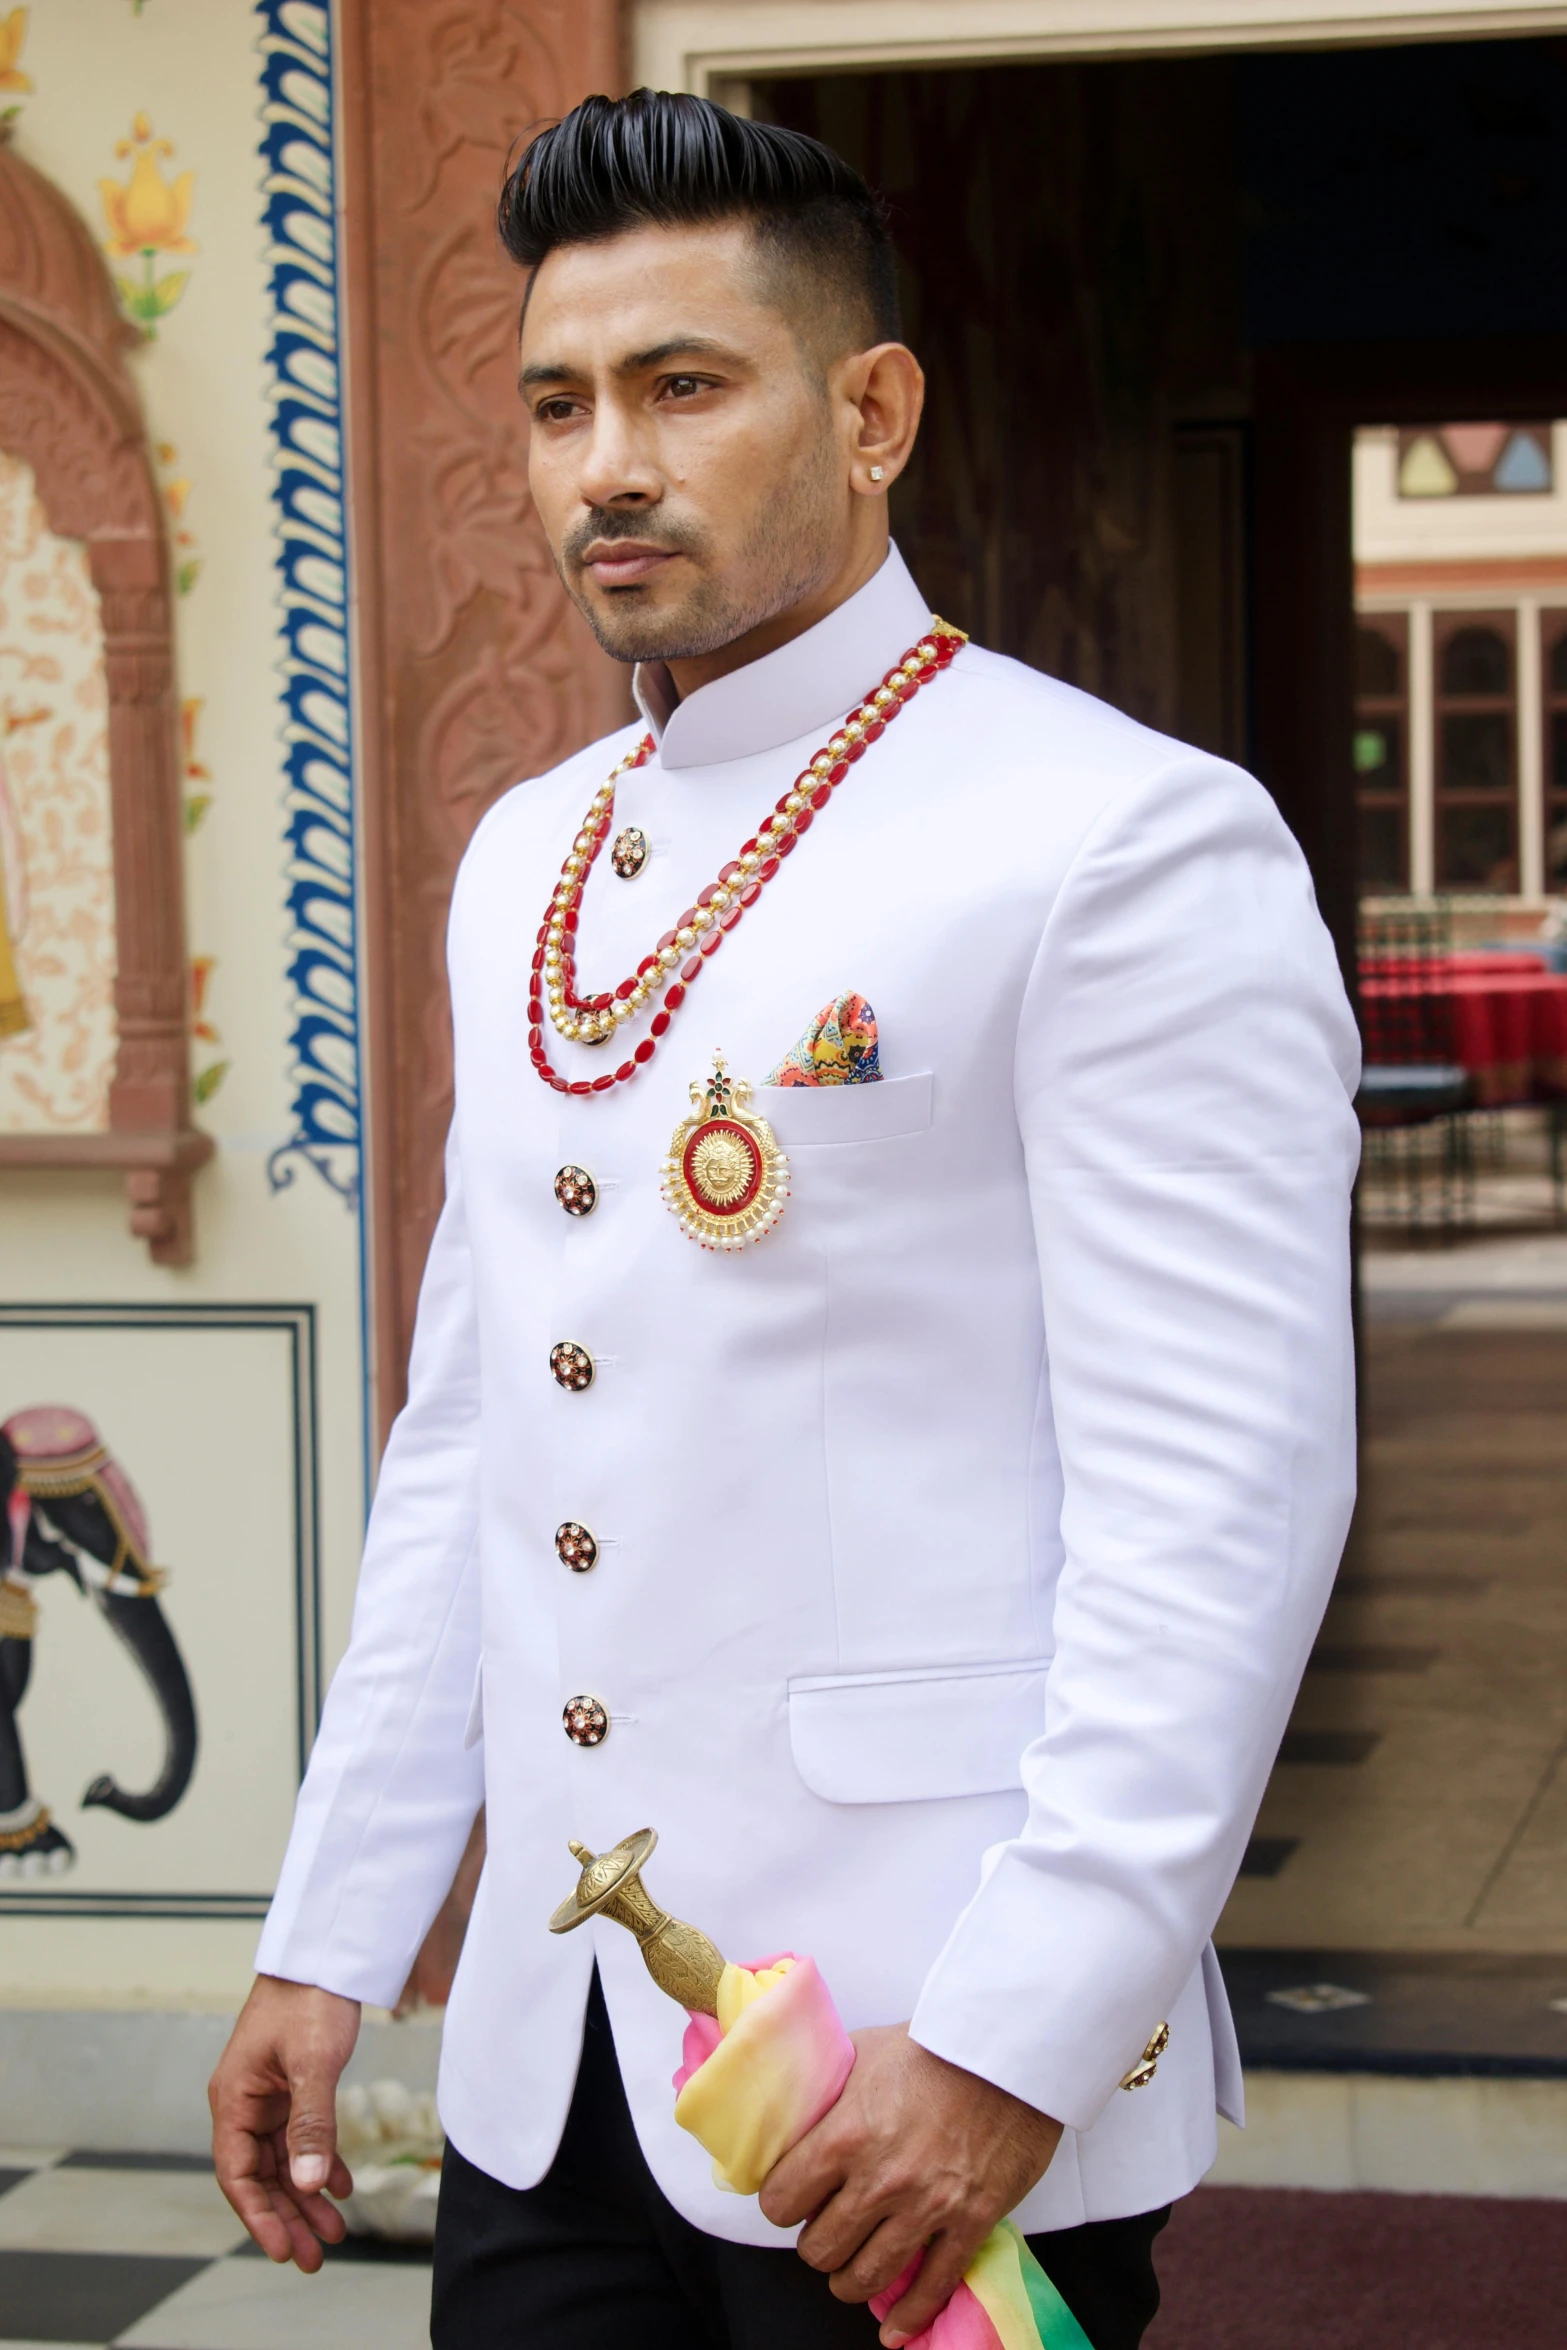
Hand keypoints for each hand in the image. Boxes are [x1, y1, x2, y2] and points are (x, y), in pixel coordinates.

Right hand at [210, 1974, 360, 2268]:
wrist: (324, 1951)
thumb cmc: (310, 1997)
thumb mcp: (313, 2063)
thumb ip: (311, 2125)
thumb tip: (306, 2184)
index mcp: (234, 2100)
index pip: (239, 2175)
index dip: (259, 2217)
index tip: (281, 2252)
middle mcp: (245, 2102)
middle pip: (262, 2176)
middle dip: (287, 2217)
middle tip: (313, 2257)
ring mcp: (268, 2095)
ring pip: (283, 2160)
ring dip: (306, 2195)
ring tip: (333, 2231)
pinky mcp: (291, 2086)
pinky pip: (300, 2137)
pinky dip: (319, 2161)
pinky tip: (340, 2184)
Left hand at [759, 2024, 1062, 2347]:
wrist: (1006, 2049)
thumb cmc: (933, 2044)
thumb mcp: (861, 2052)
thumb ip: (826, 2091)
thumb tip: (792, 2113)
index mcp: (845, 2135)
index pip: (782, 2200)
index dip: (781, 2204)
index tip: (791, 2200)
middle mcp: (880, 2179)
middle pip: (820, 2249)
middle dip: (816, 2244)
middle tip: (826, 2229)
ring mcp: (927, 2206)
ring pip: (866, 2278)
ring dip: (849, 2282)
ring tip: (850, 2271)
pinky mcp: (970, 2222)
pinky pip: (932, 2288)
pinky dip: (909, 2317)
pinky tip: (894, 2330)